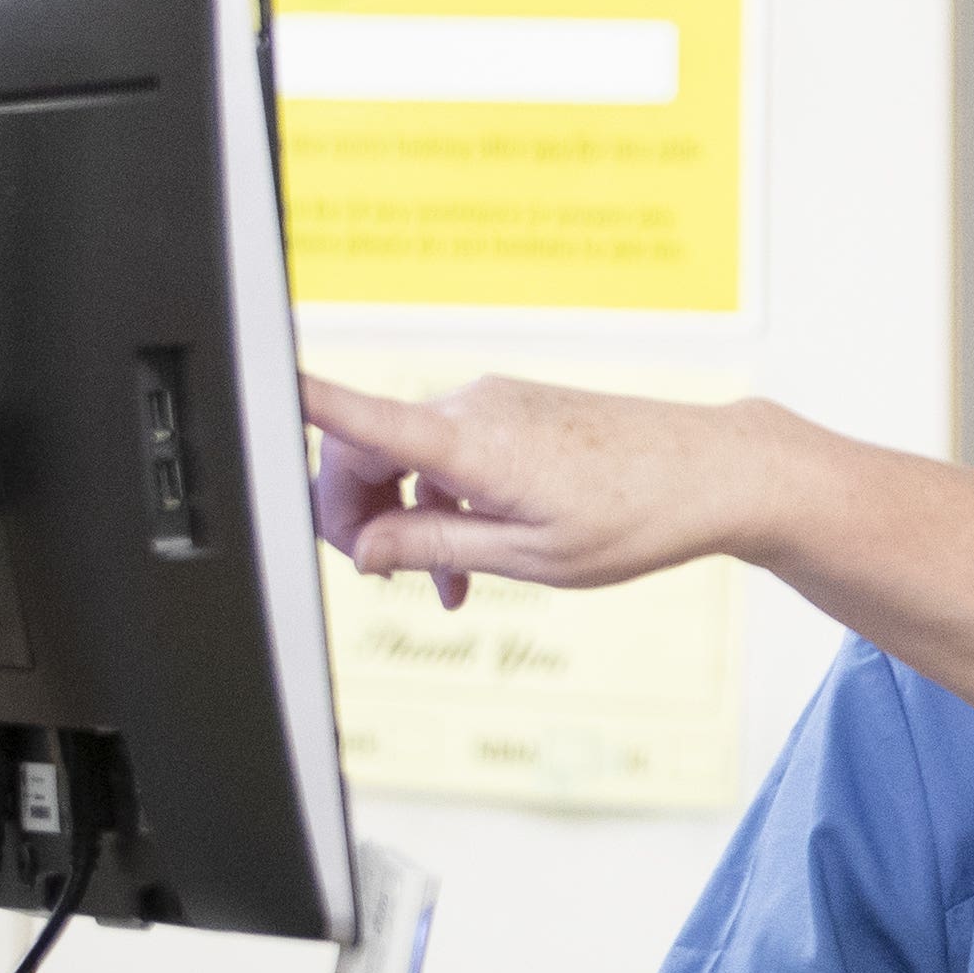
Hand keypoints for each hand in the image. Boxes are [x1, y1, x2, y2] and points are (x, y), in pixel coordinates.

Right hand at [305, 373, 774, 607]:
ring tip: (446, 586)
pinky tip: (472, 556)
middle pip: (368, 452)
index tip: (256, 386)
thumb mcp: (530, 556)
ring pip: (411, 458)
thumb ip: (434, 546)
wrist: (717, 471)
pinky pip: (451, 453)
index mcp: (473, 443)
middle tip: (382, 578)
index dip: (302, 403)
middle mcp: (476, 408)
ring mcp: (496, 404)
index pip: (363, 417)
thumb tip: (364, 548)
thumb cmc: (639, 516)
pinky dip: (444, 501)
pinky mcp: (516, 411)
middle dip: (357, 516)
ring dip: (407, 519)